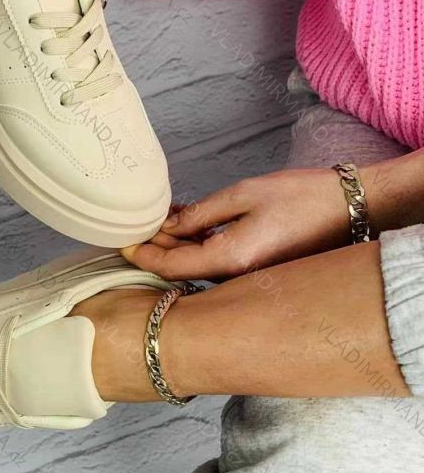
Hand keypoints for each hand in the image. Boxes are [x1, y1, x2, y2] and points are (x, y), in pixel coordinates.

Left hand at [122, 168, 352, 280]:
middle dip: (154, 250)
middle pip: (182, 271)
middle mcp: (237, 278)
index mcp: (230, 261)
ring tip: (157, 221)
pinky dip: (197, 246)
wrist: (352, 208)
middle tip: (132, 228)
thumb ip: (201, 213)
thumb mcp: (244, 195)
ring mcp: (249, 277)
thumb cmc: (301, 196)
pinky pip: (217, 263)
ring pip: (198, 267)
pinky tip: (186, 224)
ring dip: (175, 247)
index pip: (171, 268)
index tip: (120, 242)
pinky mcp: (258, 269)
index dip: (142, 256)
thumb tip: (168, 226)